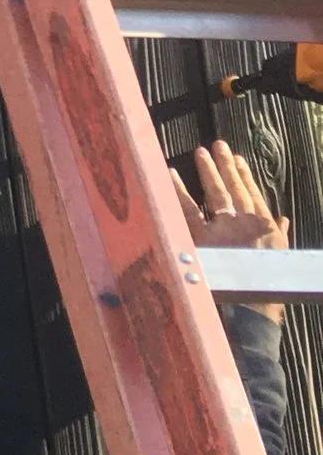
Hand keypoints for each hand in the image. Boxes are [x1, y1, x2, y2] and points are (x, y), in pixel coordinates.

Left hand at [174, 138, 290, 318]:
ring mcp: (226, 230)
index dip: (245, 176)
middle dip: (227, 166)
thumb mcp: (280, 257)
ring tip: (201, 152)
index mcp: (266, 228)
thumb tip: (284, 220)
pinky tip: (170, 174)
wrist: (256, 309)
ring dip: (209, 171)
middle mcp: (247, 224)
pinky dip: (178, 190)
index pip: (253, 196)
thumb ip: (281, 235)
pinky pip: (187, 209)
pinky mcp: (204, 239)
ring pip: (217, 194)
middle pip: (235, 189)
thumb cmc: (269, 285)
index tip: (239, 159)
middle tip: (218, 145)